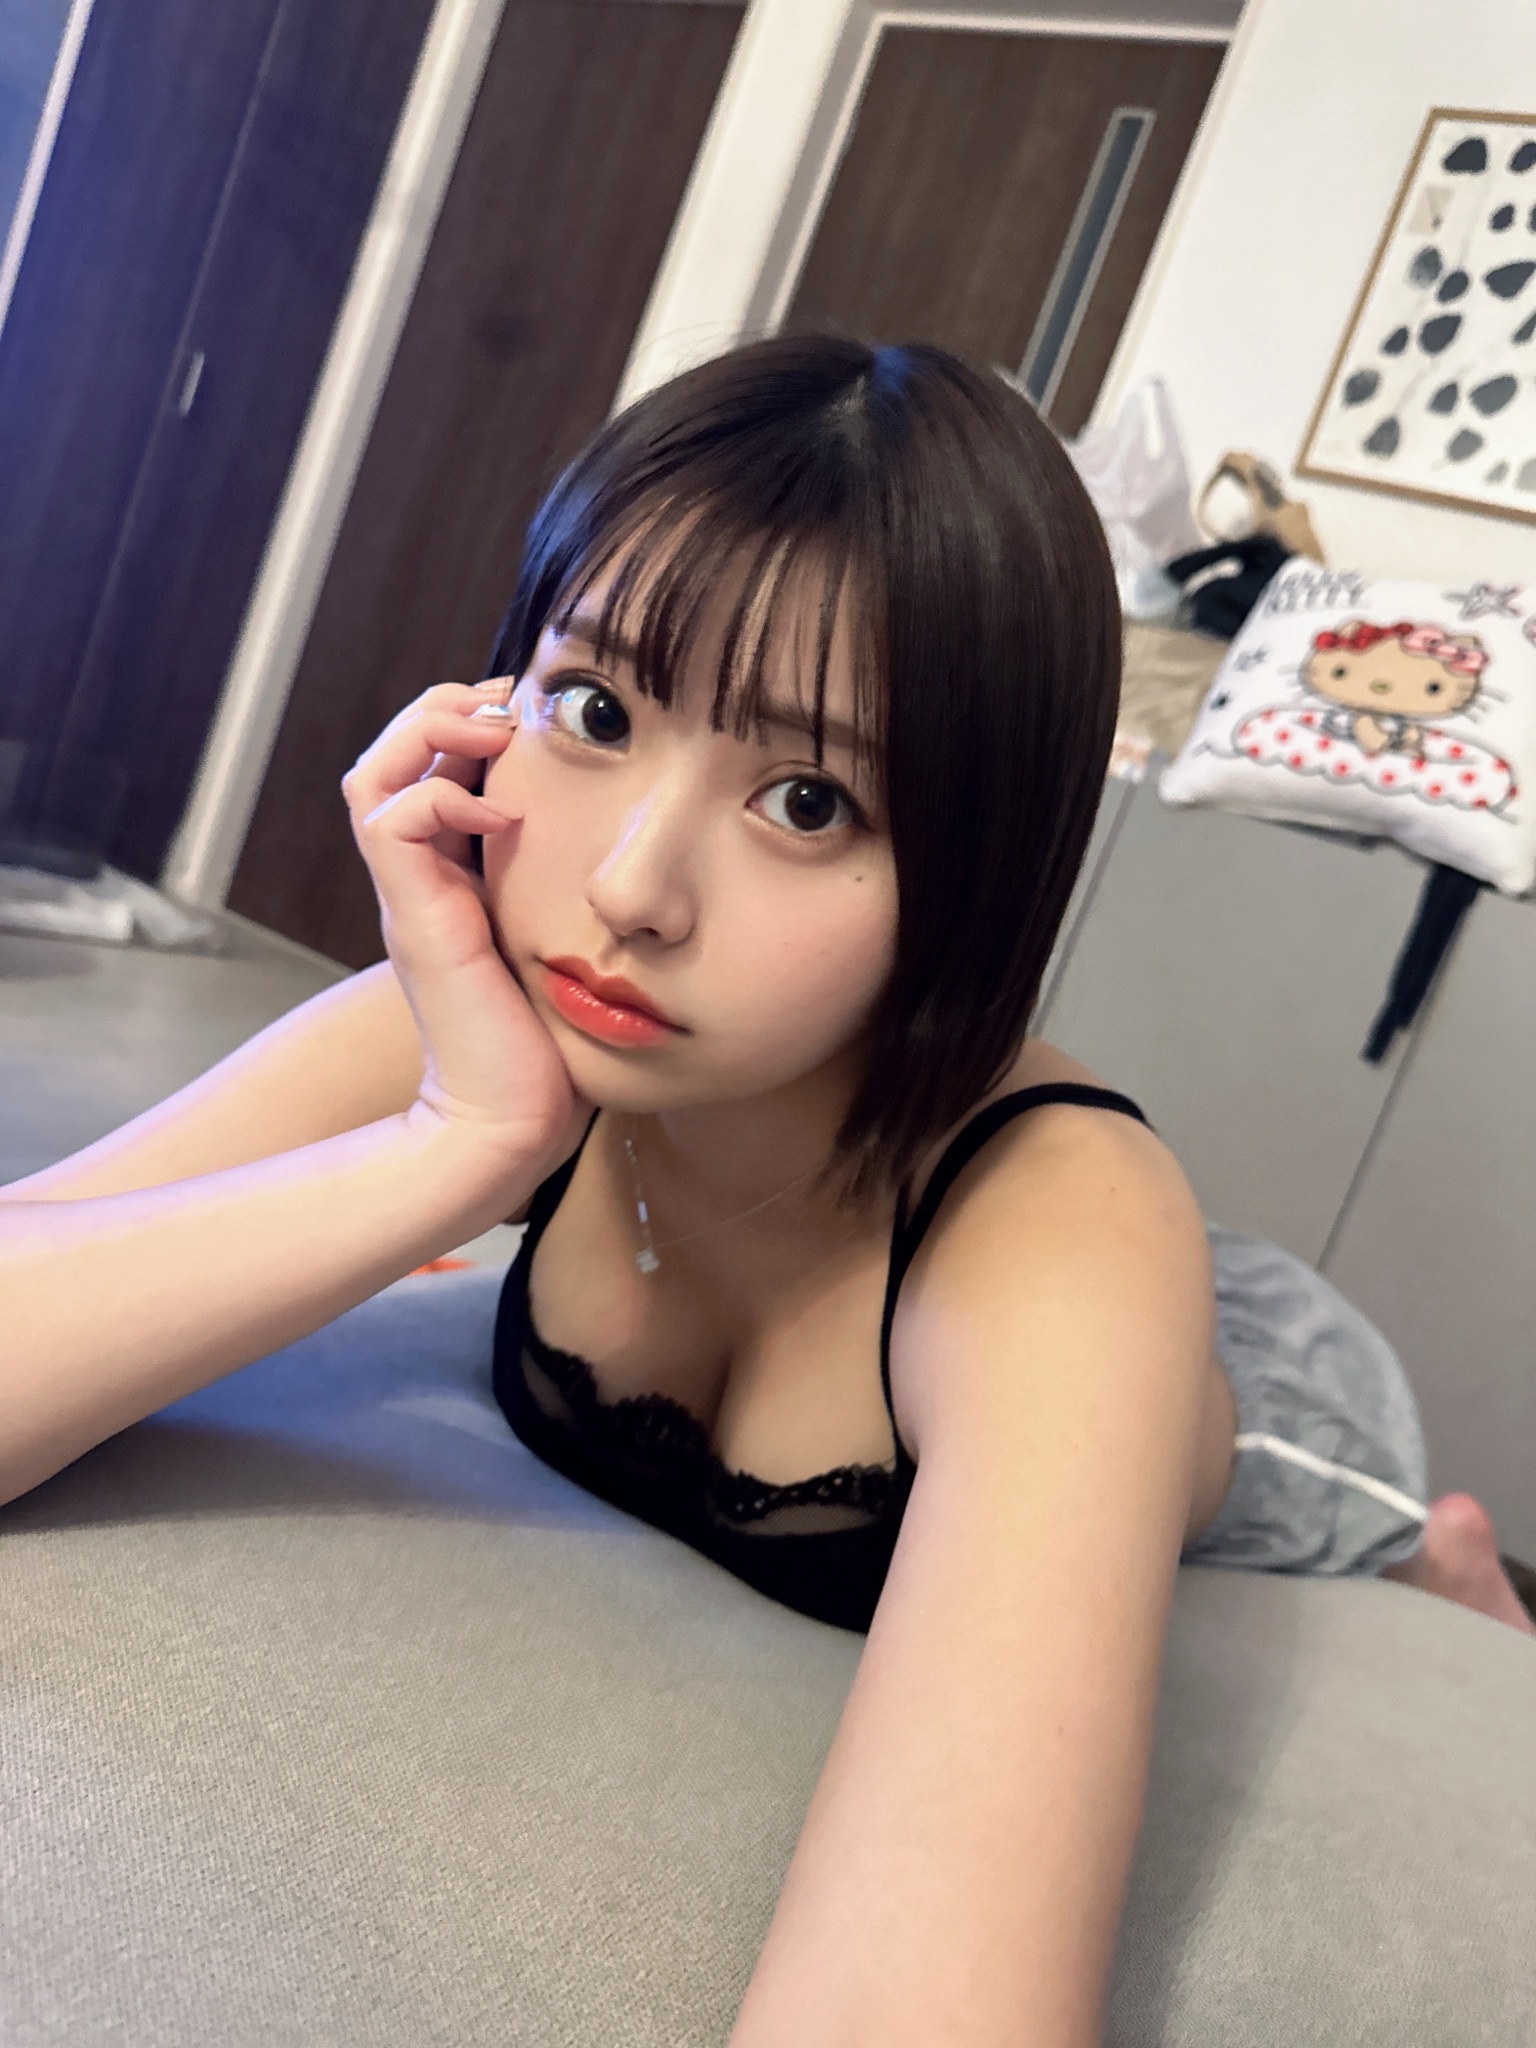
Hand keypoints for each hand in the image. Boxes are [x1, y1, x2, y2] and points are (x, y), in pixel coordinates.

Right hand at [342, 679, 587, 1179]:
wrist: (512, 1124)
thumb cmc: (553, 1050)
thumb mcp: (572, 948)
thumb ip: (580, 900)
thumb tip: (642, 861)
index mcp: (453, 880)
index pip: (430, 767)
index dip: (474, 724)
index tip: (540, 720)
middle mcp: (421, 882)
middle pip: (389, 755)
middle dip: (448, 709)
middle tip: (516, 711)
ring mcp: (411, 899)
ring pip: (373, 773)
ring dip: (434, 733)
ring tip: (500, 736)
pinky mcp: (415, 920)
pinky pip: (393, 820)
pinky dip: (447, 798)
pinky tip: (510, 818)